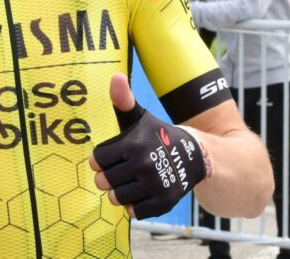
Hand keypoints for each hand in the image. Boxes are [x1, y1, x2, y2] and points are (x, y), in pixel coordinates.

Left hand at [88, 73, 208, 218]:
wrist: (193, 154)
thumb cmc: (157, 134)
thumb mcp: (139, 117)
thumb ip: (122, 100)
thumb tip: (115, 76)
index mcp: (133, 144)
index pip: (97, 159)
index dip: (100, 159)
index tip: (110, 156)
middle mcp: (144, 165)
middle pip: (104, 180)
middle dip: (107, 176)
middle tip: (119, 170)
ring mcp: (155, 185)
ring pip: (116, 198)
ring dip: (118, 192)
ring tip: (127, 182)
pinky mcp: (164, 202)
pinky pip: (134, 212)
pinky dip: (134, 205)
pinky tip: (140, 192)